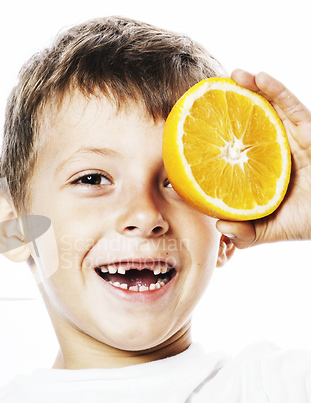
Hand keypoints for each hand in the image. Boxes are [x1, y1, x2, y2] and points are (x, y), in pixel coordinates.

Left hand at [216, 69, 310, 247]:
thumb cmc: (305, 222)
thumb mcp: (267, 230)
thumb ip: (245, 232)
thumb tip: (219, 226)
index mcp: (261, 168)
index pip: (238, 147)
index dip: (222, 134)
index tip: (198, 124)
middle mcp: (274, 150)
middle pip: (251, 122)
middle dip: (233, 105)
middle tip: (211, 91)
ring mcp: (292, 139)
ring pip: (270, 108)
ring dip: (253, 88)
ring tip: (234, 75)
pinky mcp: (310, 133)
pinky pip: (293, 108)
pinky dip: (277, 91)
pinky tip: (261, 78)